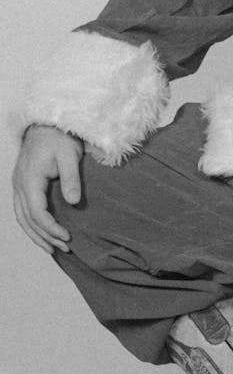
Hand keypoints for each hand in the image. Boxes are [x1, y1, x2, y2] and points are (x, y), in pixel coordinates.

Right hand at [12, 125, 82, 253]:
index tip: (67, 237)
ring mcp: (18, 185)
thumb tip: (74, 202)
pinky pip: (22, 211)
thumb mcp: (69, 155)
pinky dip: (31, 226)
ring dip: (37, 235)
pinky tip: (43, 234)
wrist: (46, 125)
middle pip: (27, 220)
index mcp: (30, 179)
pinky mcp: (22, 185)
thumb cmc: (59, 138)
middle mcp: (19, 185)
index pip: (37, 212)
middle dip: (45, 237)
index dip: (51, 228)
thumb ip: (71, 178)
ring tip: (54, 249)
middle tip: (65, 249)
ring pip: (22, 218)